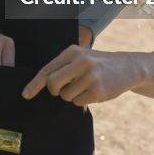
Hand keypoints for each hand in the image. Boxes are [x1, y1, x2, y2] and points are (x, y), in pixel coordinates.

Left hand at [21, 45, 139, 104]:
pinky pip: (79, 102)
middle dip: (55, 91)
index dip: (35, 83)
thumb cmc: (97, 64)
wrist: (127, 67)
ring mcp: (90, 76)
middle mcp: (81, 62)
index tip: (26, 94)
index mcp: (72, 52)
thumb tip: (43, 84)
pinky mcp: (98, 90)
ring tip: (85, 86)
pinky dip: (83, 100)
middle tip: (62, 89)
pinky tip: (94, 91)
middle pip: (53, 84)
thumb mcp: (80, 58)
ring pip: (66, 95)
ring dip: (72, 95)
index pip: (48, 69)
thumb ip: (63, 67)